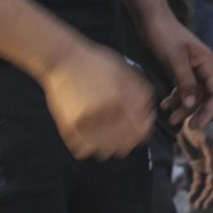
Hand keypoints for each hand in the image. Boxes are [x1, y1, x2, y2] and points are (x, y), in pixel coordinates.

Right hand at [38, 40, 155, 159]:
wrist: (63, 61)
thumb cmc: (97, 64)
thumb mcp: (127, 73)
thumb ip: (142, 95)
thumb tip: (149, 116)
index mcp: (120, 100)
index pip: (140, 129)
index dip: (145, 130)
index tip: (144, 128)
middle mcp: (102, 114)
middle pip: (123, 144)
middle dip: (130, 140)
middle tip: (127, 132)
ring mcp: (83, 123)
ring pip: (105, 151)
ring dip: (111, 146)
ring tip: (111, 135)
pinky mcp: (68, 128)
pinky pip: (84, 149)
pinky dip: (91, 146)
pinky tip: (94, 135)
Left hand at [140, 15, 212, 129]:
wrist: (151, 19)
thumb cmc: (164, 35)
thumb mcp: (174, 59)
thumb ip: (185, 82)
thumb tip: (193, 105)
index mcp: (208, 63)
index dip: (209, 111)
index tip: (195, 126)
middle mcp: (204, 67)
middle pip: (206, 96)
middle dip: (194, 112)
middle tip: (178, 125)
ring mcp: (193, 68)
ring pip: (193, 94)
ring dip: (183, 107)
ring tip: (168, 117)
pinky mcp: (181, 69)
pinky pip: (183, 89)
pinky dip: (175, 98)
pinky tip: (164, 105)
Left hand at [179, 120, 212, 209]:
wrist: (188, 120)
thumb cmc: (201, 128)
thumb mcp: (207, 140)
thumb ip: (211, 156)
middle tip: (204, 206)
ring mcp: (210, 165)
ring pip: (210, 185)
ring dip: (205, 196)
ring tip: (197, 206)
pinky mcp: (198, 165)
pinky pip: (199, 182)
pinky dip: (196, 191)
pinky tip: (190, 199)